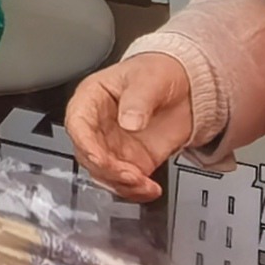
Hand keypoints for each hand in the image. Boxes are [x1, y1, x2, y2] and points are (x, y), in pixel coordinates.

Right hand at [64, 52, 193, 200]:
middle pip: (88, 155)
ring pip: (104, 174)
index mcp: (92, 99)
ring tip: (144, 184)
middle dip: (108, 170)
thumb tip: (129, 122)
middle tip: (132, 174)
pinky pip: (125, 183)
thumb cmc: (158, 72)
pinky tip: (150, 189)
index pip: (77, 123)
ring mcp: (114, 147)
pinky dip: (136, 191)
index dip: (85, 144)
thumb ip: (138, 99)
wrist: (186, 86)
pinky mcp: (132, 162)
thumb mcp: (150, 77)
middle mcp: (98, 127)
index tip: (100, 158)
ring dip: (122, 185)